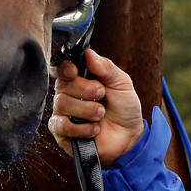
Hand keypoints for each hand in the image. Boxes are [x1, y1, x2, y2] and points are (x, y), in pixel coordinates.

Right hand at [48, 49, 144, 167]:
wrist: (130, 137)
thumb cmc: (124, 108)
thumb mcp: (121, 83)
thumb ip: (106, 67)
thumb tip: (89, 53)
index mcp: (79, 78)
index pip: (61, 67)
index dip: (64, 68)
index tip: (75, 70)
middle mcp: (68, 93)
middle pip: (62, 85)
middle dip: (85, 89)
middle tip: (101, 94)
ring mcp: (63, 113)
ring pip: (62, 104)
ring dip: (86, 109)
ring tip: (100, 113)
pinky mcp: (62, 132)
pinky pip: (60, 125)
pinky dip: (79, 128)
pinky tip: (93, 129)